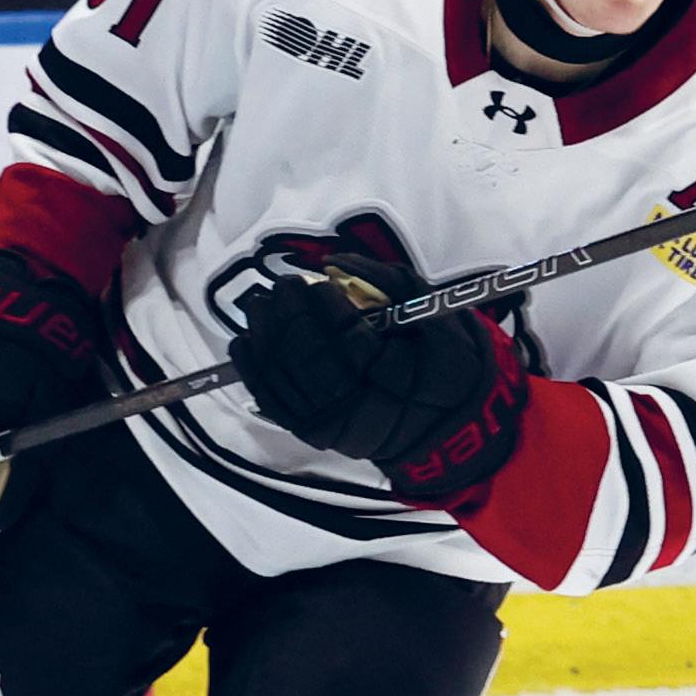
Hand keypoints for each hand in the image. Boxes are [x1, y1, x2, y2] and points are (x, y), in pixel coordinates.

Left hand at [228, 254, 528, 498]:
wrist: (449, 426)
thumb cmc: (443, 360)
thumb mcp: (434, 314)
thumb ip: (387, 282)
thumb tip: (335, 262)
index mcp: (402, 376)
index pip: (352, 342)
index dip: (327, 310)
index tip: (316, 282)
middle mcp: (365, 407)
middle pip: (312, 359)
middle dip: (290, 318)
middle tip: (283, 286)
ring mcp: (336, 425)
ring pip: (287, 379)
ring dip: (267, 338)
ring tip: (261, 305)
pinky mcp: (317, 433)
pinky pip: (276, 402)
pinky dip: (254, 371)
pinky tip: (245, 341)